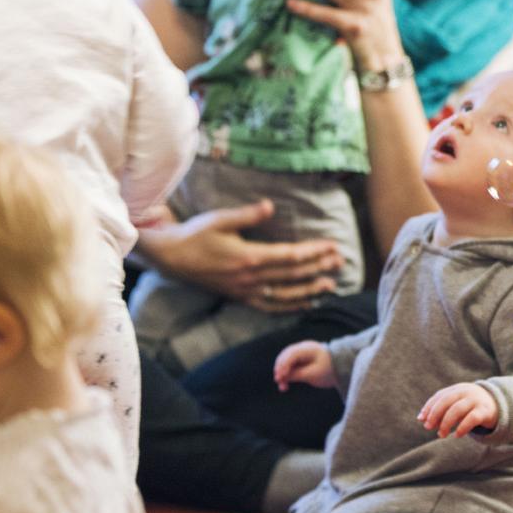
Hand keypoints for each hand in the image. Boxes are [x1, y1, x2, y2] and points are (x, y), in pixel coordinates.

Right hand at [137, 198, 343, 312]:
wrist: (172, 257)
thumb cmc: (195, 234)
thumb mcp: (219, 219)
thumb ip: (247, 215)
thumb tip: (270, 206)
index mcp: (248, 257)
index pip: (290, 256)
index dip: (314, 252)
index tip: (332, 246)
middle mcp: (250, 278)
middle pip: (292, 275)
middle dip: (319, 268)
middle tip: (341, 262)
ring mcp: (245, 291)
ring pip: (285, 294)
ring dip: (309, 290)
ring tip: (330, 285)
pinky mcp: (239, 297)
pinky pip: (270, 306)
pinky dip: (290, 306)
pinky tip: (305, 304)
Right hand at [273, 340, 334, 391]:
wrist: (342, 367)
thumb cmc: (329, 370)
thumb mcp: (313, 375)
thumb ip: (297, 375)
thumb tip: (282, 377)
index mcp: (307, 349)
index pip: (290, 355)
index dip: (283, 366)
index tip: (279, 377)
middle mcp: (303, 348)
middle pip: (285, 356)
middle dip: (280, 369)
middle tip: (279, 382)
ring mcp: (302, 353)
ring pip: (286, 361)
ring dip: (283, 372)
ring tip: (283, 387)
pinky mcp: (302, 359)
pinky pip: (291, 364)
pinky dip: (288, 373)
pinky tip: (286, 383)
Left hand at [418, 382, 498, 437]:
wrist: (500, 405)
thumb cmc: (472, 406)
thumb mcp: (458, 404)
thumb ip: (442, 409)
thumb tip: (422, 419)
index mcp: (457, 389)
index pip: (439, 396)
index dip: (429, 407)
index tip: (421, 419)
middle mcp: (465, 392)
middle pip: (446, 401)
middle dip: (435, 414)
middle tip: (428, 427)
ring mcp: (476, 400)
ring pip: (456, 410)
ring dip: (446, 423)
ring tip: (441, 434)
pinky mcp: (485, 411)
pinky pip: (471, 419)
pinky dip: (462, 427)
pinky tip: (456, 435)